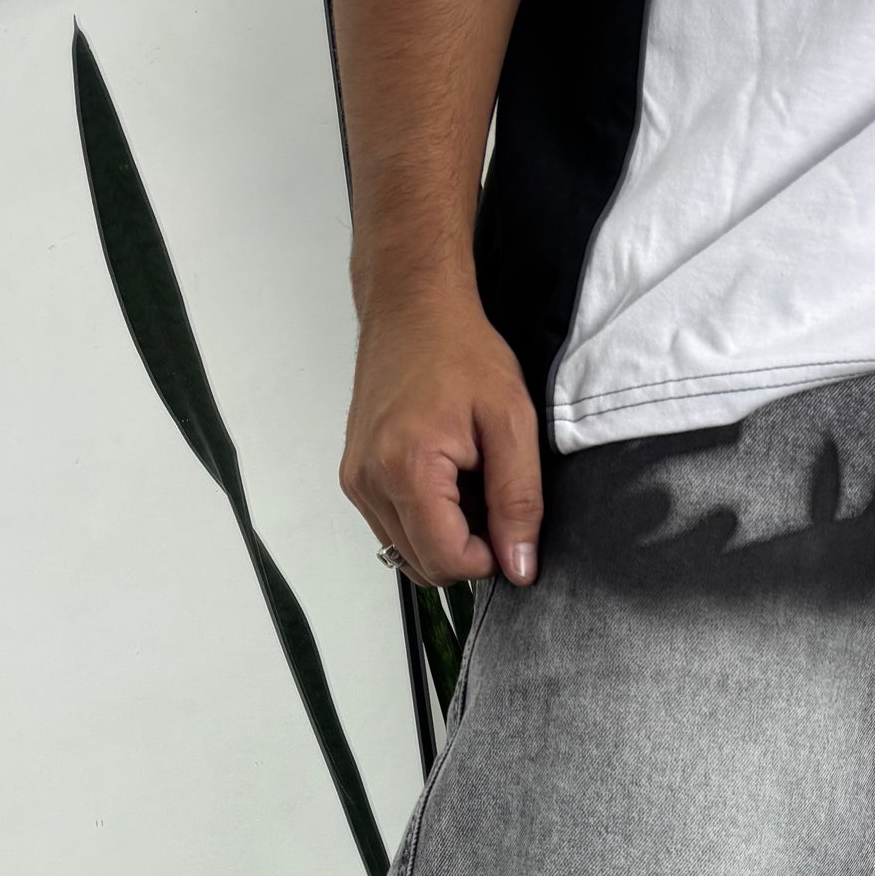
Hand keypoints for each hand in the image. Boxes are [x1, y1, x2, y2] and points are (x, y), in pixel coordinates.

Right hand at [340, 290, 541, 587]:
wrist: (411, 308)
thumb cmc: (461, 351)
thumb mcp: (511, 422)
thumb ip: (519, 500)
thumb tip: (519, 567)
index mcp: (406, 469)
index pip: (448, 561)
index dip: (489, 557)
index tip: (508, 520)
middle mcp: (369, 482)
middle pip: (425, 566)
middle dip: (468, 549)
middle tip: (490, 497)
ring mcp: (356, 481)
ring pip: (408, 554)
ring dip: (445, 537)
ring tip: (467, 484)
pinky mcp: (355, 477)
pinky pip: (393, 529)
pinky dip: (425, 523)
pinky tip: (445, 482)